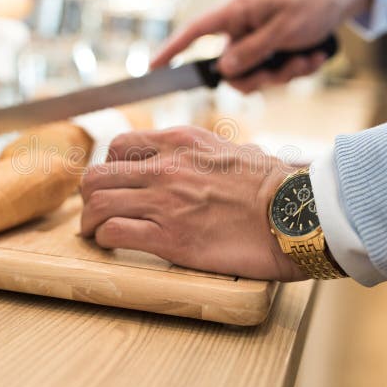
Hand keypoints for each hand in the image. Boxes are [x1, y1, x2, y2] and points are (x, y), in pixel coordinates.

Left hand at [79, 126, 307, 280]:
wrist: (298, 214)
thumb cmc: (276, 185)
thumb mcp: (237, 150)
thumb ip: (213, 151)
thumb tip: (220, 154)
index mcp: (181, 142)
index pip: (119, 146)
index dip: (109, 168)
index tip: (116, 185)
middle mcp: (166, 167)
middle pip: (97, 174)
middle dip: (89, 196)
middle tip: (96, 212)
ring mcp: (166, 202)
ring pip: (98, 203)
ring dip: (90, 222)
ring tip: (95, 233)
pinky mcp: (170, 238)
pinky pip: (116, 232)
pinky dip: (106, 239)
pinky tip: (112, 244)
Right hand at [151, 0, 370, 92]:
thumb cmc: (310, 3)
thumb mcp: (284, 29)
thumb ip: (252, 50)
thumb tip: (223, 69)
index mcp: (235, 13)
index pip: (194, 32)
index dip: (172, 50)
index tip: (153, 67)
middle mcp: (240, 30)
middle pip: (229, 70)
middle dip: (260, 77)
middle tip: (285, 69)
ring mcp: (254, 43)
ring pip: (253, 78)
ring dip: (282, 75)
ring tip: (306, 57)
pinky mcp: (269, 53)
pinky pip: (272, 76)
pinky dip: (294, 70)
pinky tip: (313, 56)